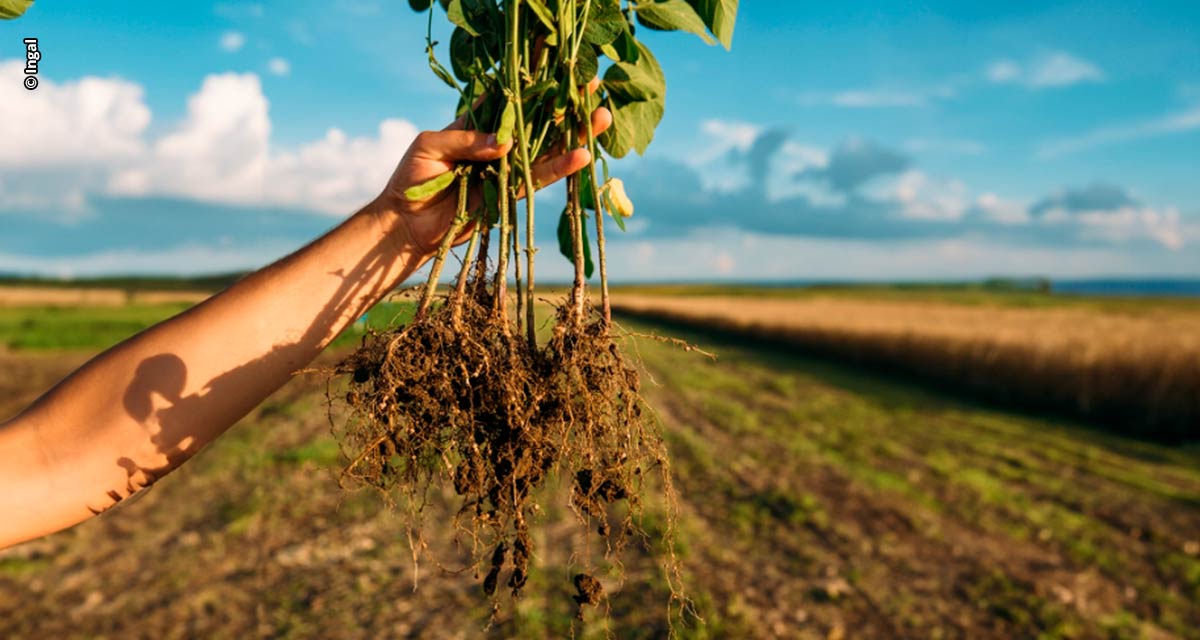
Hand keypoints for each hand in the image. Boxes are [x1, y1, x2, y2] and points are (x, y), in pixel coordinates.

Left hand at [377, 79, 613, 257]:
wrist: (406, 225)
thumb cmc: (409, 180)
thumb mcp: (429, 148)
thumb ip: (465, 142)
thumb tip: (505, 145)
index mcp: (474, 124)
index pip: (508, 99)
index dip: (533, 84)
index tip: (559, 69)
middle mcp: (496, 144)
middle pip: (536, 122)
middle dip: (565, 105)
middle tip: (593, 85)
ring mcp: (505, 170)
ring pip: (546, 149)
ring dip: (574, 134)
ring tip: (601, 117)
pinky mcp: (509, 196)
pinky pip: (538, 180)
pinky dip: (560, 169)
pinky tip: (583, 156)